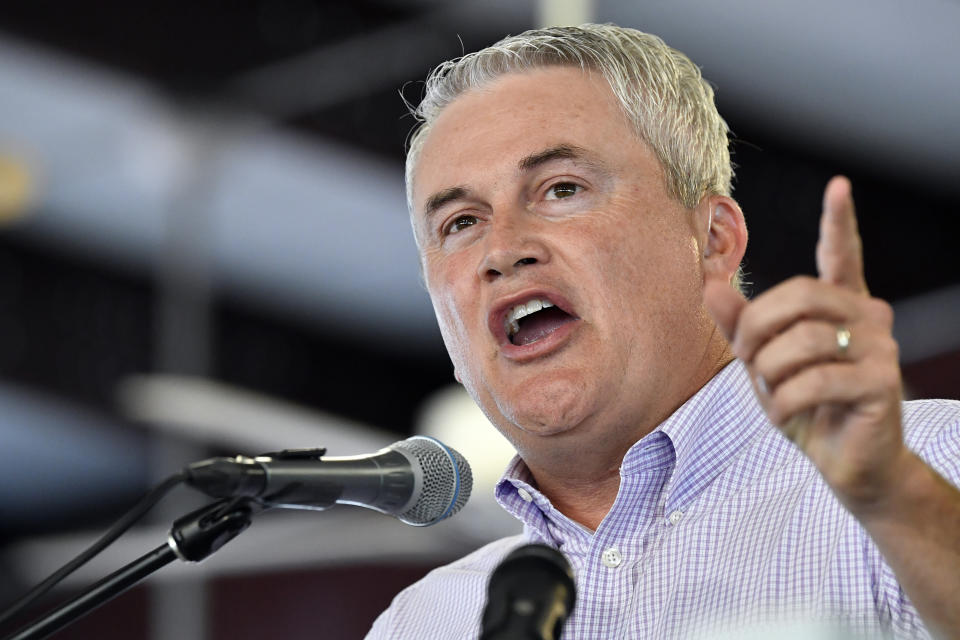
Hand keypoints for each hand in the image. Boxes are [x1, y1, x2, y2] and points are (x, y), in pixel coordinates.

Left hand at [704, 176, 909, 510]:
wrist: (846, 461)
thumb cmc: (806, 405)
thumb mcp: (764, 363)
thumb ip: (740, 326)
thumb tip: (709, 286)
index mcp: (841, 305)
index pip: (842, 255)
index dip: (839, 221)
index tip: (838, 185)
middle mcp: (868, 316)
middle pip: (800, 295)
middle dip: (757, 329)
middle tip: (748, 362)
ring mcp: (881, 348)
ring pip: (803, 340)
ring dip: (770, 373)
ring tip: (772, 395)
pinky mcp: (882, 383)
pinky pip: (815, 381)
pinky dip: (784, 403)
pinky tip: (785, 416)